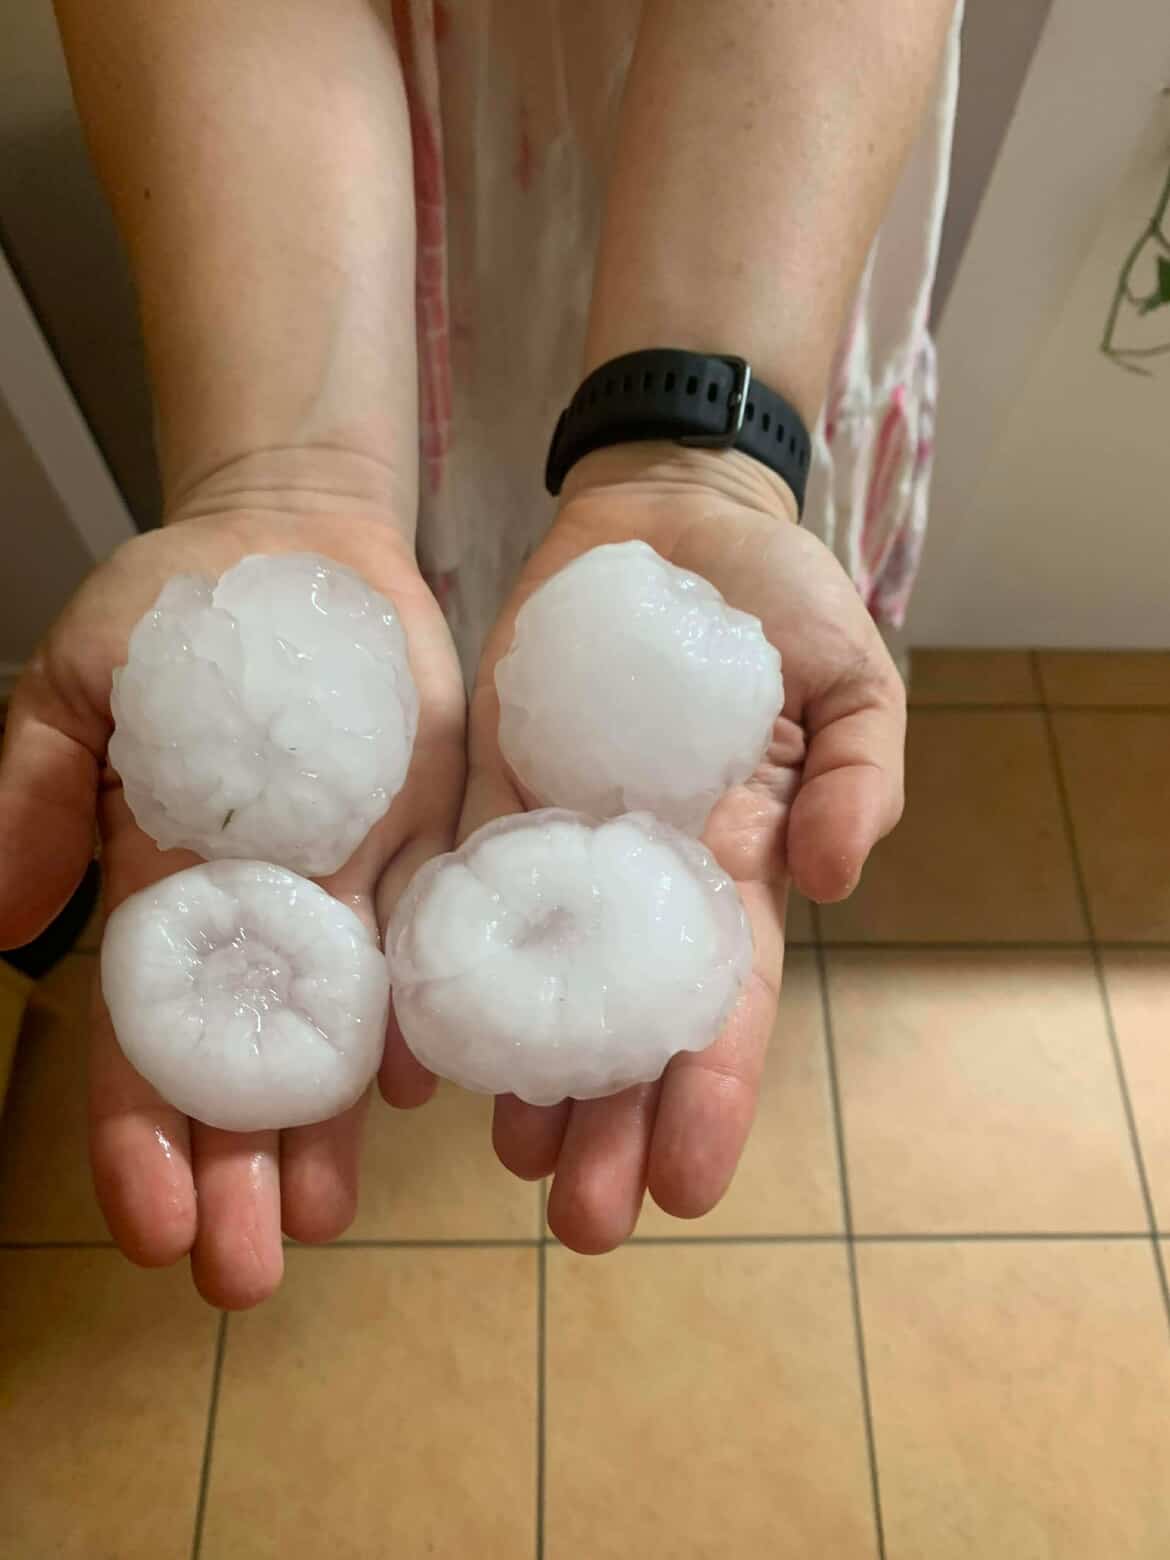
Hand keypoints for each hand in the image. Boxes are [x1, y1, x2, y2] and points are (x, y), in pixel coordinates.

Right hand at [0, 491, 464, 1306]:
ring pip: (334, 1032)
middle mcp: (257, 912)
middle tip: (243, 1277)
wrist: (300, 543)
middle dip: (234, 1169)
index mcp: (163, 886)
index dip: (138, 1131)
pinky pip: (423, 945)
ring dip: (323, 1130)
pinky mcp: (423, 844)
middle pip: (241, 1064)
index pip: (144, 1031)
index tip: (149, 1224)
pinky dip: (418, 1019)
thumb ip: (37, 791)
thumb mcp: (80, 679)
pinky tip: (412, 1095)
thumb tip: (0, 925)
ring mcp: (345, 884)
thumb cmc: (175, 607)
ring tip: (323, 1221)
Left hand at [458, 443, 904, 1252]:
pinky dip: (440, 963)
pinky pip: (458, 887)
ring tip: (510, 1163)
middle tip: (582, 1223)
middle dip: (612, 1120)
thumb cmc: (774, 593)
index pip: (726, 997)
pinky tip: (418, 1046)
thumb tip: (828, 878)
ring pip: (537, 978)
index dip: (713, 1090)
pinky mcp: (487, 792)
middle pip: (625, 1019)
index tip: (689, 1182)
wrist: (665, 513)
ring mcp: (558, 839)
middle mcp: (640, 874)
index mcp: (735, 859)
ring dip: (524, 1073)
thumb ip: (860, 770)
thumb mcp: (849, 670)